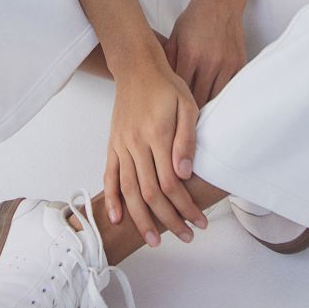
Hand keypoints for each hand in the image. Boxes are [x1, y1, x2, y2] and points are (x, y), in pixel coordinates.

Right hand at [104, 52, 207, 247]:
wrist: (136, 68)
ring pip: (129, 190)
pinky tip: (117, 218)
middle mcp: (136, 144)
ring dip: (141, 218)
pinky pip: (109, 175)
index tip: (199, 221)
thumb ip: (186, 140)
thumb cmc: (166, 86)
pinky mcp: (112, 144)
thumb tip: (185, 174)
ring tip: (153, 240)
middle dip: (168, 220)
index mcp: (158, 135)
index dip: (185, 206)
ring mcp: (121, 145)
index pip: (171, 183)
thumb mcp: (187, 105)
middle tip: (185, 236)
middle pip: (150, 193)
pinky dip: (111, 198)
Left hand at [164, 0, 247, 109]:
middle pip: (200, 99)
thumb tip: (162, 87)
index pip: (182, 92)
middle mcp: (209, 62)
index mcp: (190, 56)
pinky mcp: (239, 64)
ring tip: (200, 118)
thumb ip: (169, 62)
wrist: (220, 2)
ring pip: (216, 98)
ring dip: (208, 108)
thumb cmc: (195, 19)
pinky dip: (223, 97)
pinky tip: (215, 103)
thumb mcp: (174, 38)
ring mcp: (226, 64)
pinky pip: (230, 89)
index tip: (173, 117)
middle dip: (192, 113)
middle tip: (185, 124)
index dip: (177, 107)